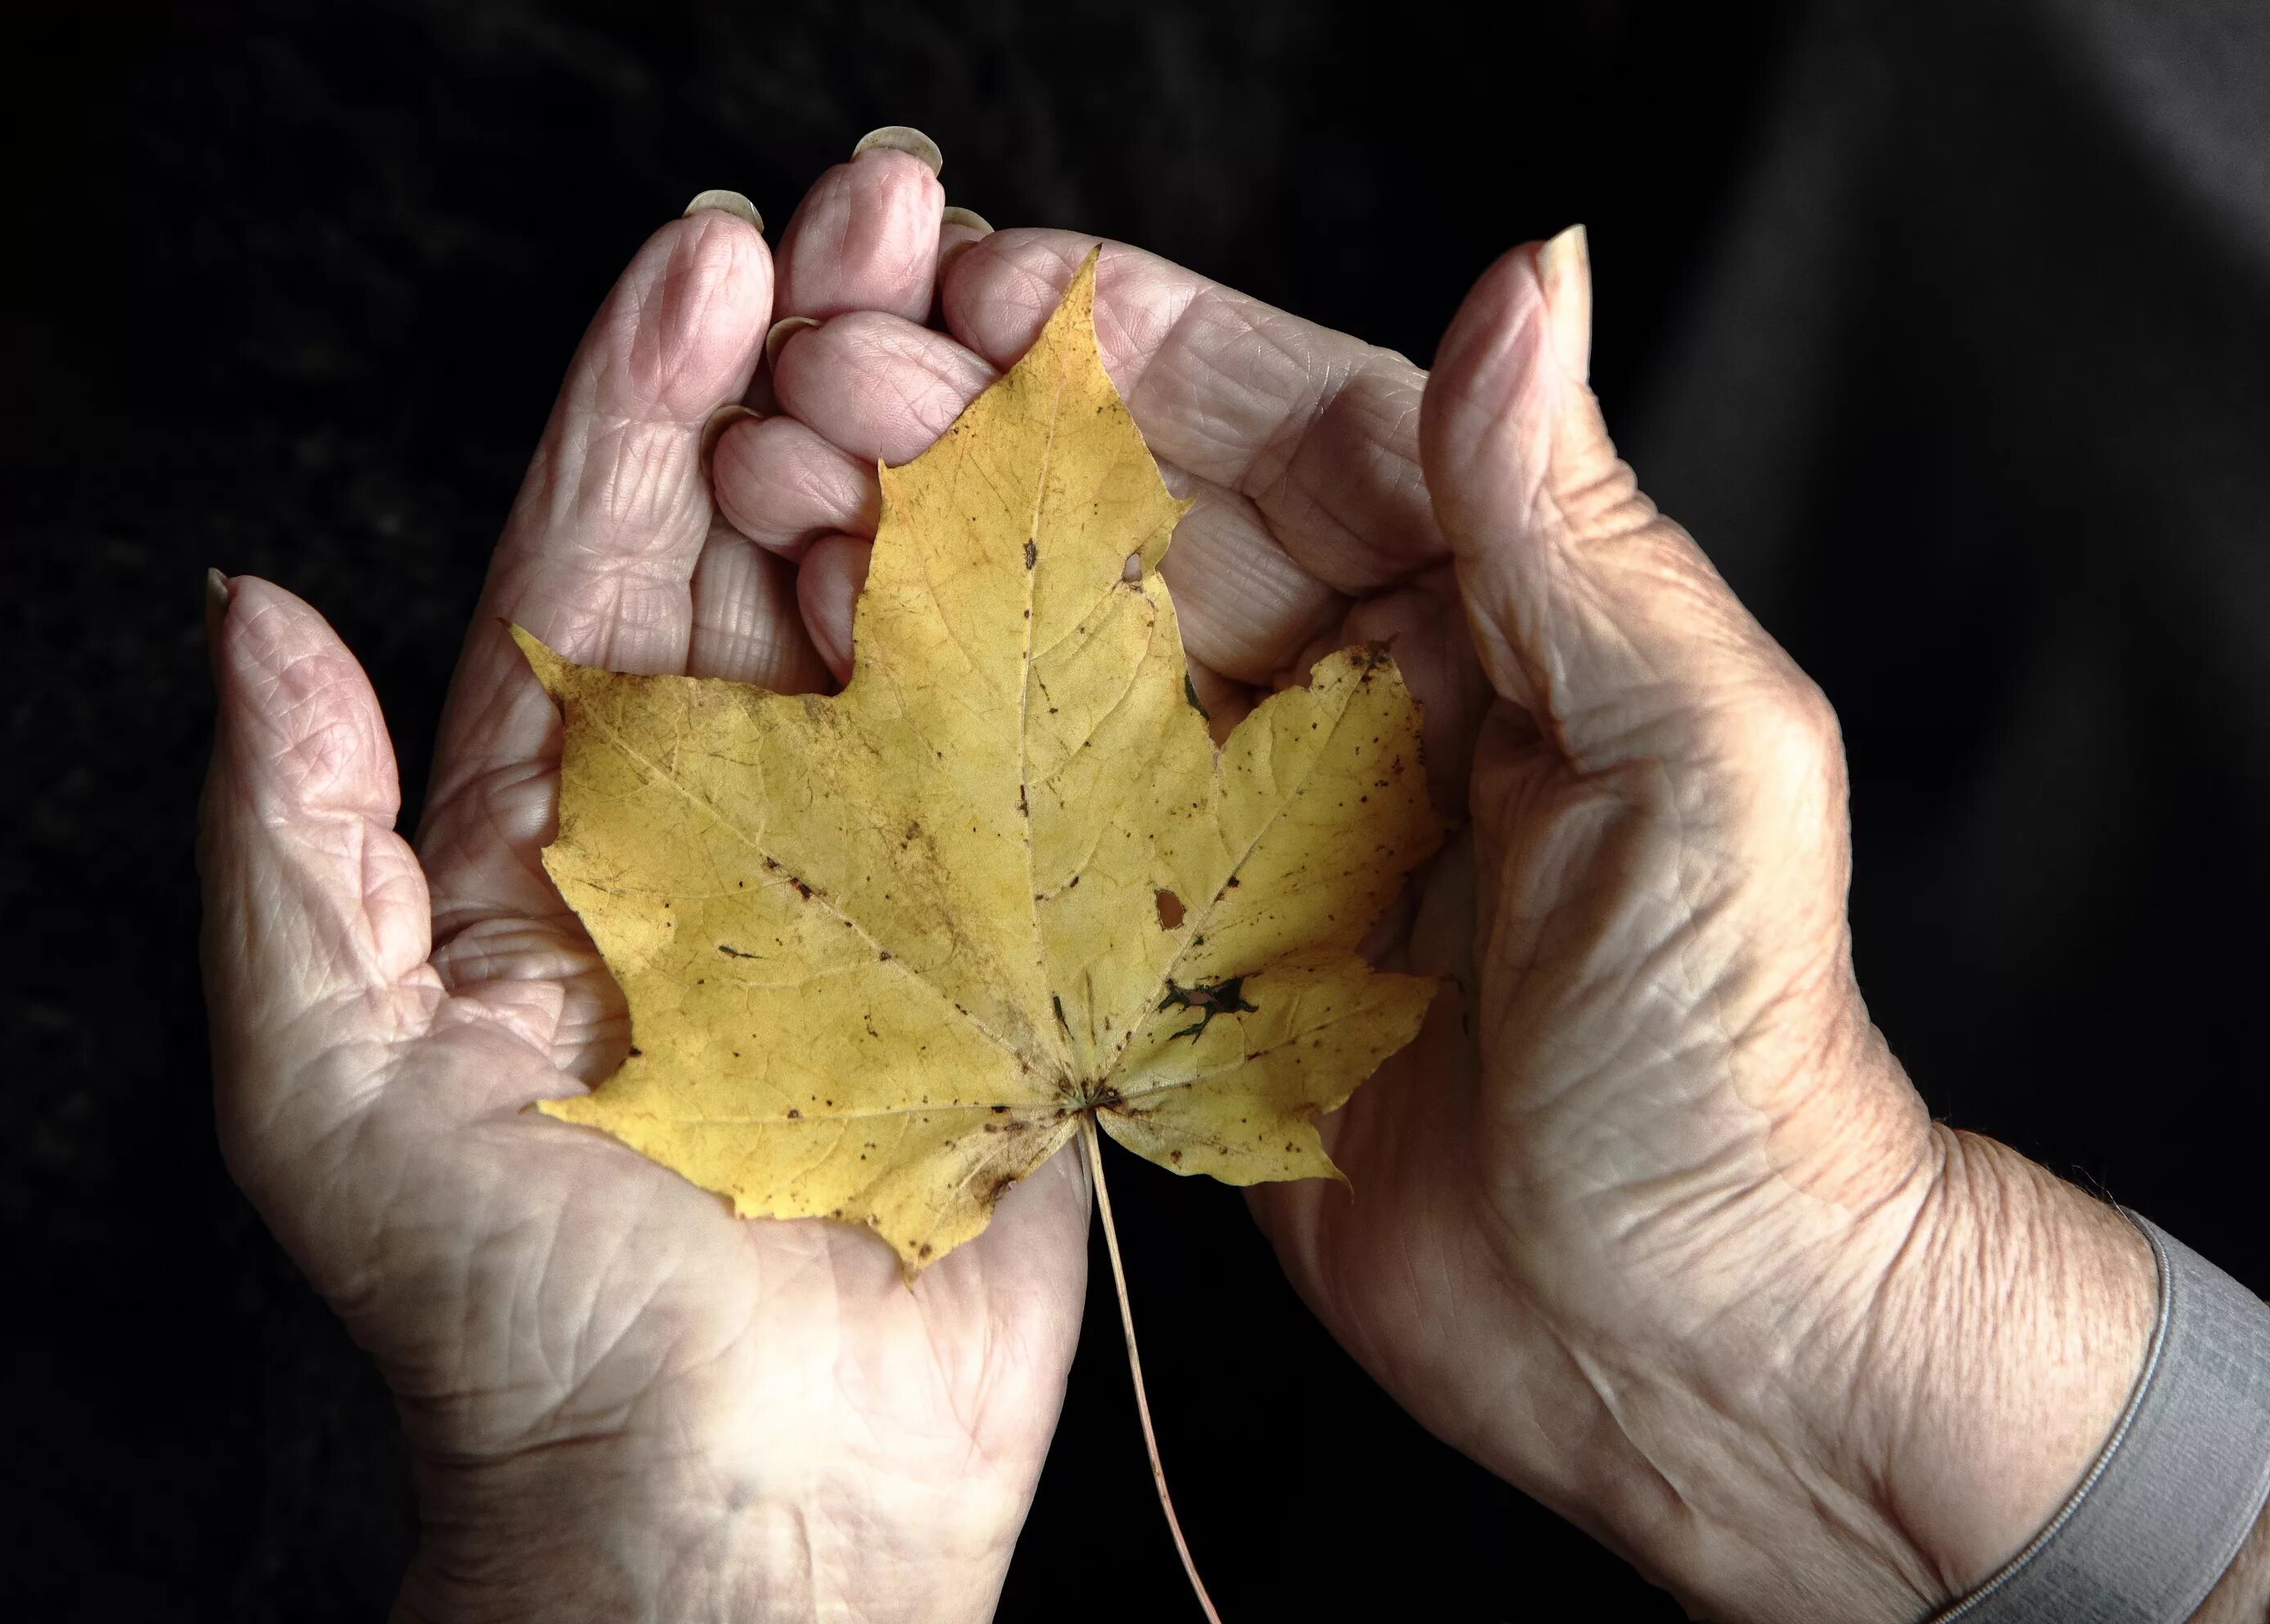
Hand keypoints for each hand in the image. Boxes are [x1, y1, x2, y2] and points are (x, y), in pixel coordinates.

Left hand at [200, 143, 1087, 1623]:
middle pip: (768, 550)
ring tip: (1002, 299)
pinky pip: (1043, 768)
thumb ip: (287, 848)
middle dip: (819, 367)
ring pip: (912, 621)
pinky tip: (1108, 508)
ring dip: (951, 458)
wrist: (735, 1512)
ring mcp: (880, 878)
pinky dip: (1076, 635)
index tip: (710, 254)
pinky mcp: (1011, 954)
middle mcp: (724, 825)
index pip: (594, 560)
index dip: (644, 396)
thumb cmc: (518, 1327)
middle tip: (888, 207)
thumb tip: (242, 611)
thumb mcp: (334, 1087)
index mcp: (558, 828)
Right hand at [763, 226, 2168, 1621]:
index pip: (1307, 425)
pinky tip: (830, 679)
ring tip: (786, 503)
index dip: (1143, 347)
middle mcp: (1373, 695)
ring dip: (937, 570)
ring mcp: (1270, 823)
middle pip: (1160, 520)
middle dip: (992, 438)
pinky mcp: (1194, 953)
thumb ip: (1576, 529)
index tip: (981, 285)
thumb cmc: (1731, 1056)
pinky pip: (1054, 819)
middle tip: (824, 387)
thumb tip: (1532, 275)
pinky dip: (942, 747)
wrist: (1679, 1337)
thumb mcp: (1693, 761)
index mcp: (1504, 612)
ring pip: (1080, 652)